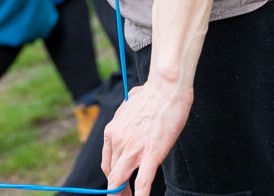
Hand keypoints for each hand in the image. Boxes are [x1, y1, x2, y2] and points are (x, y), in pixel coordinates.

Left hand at [102, 78, 192, 194]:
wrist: (166, 88)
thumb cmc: (152, 94)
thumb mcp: (128, 106)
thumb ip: (126, 119)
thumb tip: (130, 119)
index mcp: (112, 130)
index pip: (108, 162)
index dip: (113, 177)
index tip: (120, 183)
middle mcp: (117, 141)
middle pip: (111, 175)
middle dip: (116, 190)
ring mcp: (133, 149)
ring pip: (120, 181)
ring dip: (124, 194)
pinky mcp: (151, 154)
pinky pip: (143, 182)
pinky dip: (140, 195)